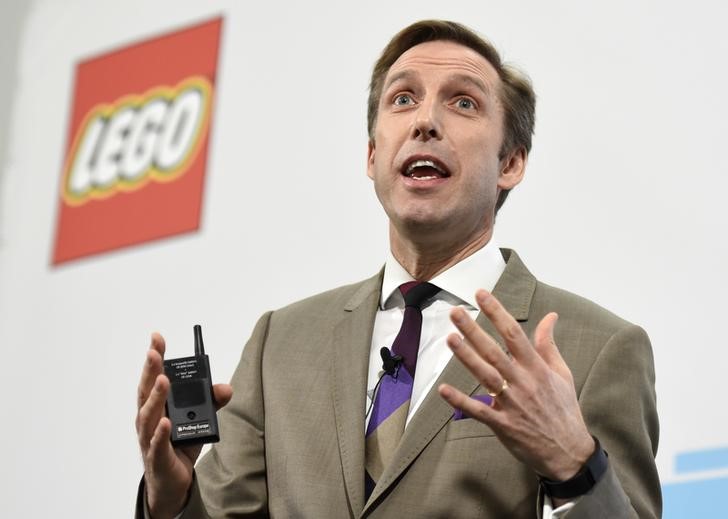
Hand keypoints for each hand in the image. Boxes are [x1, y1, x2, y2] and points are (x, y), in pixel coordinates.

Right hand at [136, 333, 232, 518]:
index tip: (156, 336)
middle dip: (150, 371)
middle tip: (154, 352)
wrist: (172, 483)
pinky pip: (157, 445)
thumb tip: (226, 388)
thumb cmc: (178, 447)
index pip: (153, 377)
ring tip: (163, 380)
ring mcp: (149, 439)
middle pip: (146, 392)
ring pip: (149, 416)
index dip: (155, 357)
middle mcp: (149, 419)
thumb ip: (211, 403)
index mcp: (157, 406)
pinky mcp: (157, 458)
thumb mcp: (198, 421)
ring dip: (156, 398)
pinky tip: (167, 423)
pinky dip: (161, 434)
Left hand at [438, 289, 593, 481]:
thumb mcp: (562, 374)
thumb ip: (549, 344)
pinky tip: (443, 389)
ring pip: (485, 376)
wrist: (569, 453)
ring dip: (466, 357)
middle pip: (494, 351)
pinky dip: (460, 401)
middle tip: (456, 312)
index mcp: (537, 368)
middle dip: (474, 330)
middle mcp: (523, 382)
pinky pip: (478, 411)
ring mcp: (512, 404)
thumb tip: (550, 316)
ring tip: (450, 338)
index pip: (514, 334)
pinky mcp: (503, 425)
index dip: (497, 313)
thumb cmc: (564, 410)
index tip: (481, 295)